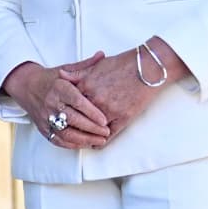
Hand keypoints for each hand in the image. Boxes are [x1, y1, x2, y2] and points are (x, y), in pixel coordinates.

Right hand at [2, 52, 109, 148]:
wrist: (26, 86)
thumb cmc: (50, 79)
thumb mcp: (66, 69)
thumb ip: (85, 66)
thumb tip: (102, 55)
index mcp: (58, 88)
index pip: (77, 102)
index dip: (91, 112)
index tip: (104, 119)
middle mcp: (51, 103)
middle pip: (73, 119)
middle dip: (92, 128)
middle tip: (106, 131)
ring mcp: (46, 117)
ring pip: (67, 133)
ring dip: (85, 139)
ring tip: (100, 139)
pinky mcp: (43, 128)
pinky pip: (59, 140)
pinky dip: (73, 144)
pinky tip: (85, 143)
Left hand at [60, 40, 186, 139]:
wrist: (147, 68)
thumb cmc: (123, 65)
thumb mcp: (96, 66)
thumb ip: (77, 73)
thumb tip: (60, 76)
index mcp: (87, 85)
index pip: (70, 102)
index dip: (65, 109)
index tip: (61, 114)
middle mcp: (96, 99)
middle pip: (78, 117)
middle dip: (72, 124)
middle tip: (67, 130)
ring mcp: (110, 110)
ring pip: (92, 129)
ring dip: (86, 135)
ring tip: (81, 140)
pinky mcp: (124, 118)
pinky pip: (110, 134)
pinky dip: (102, 141)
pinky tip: (97, 143)